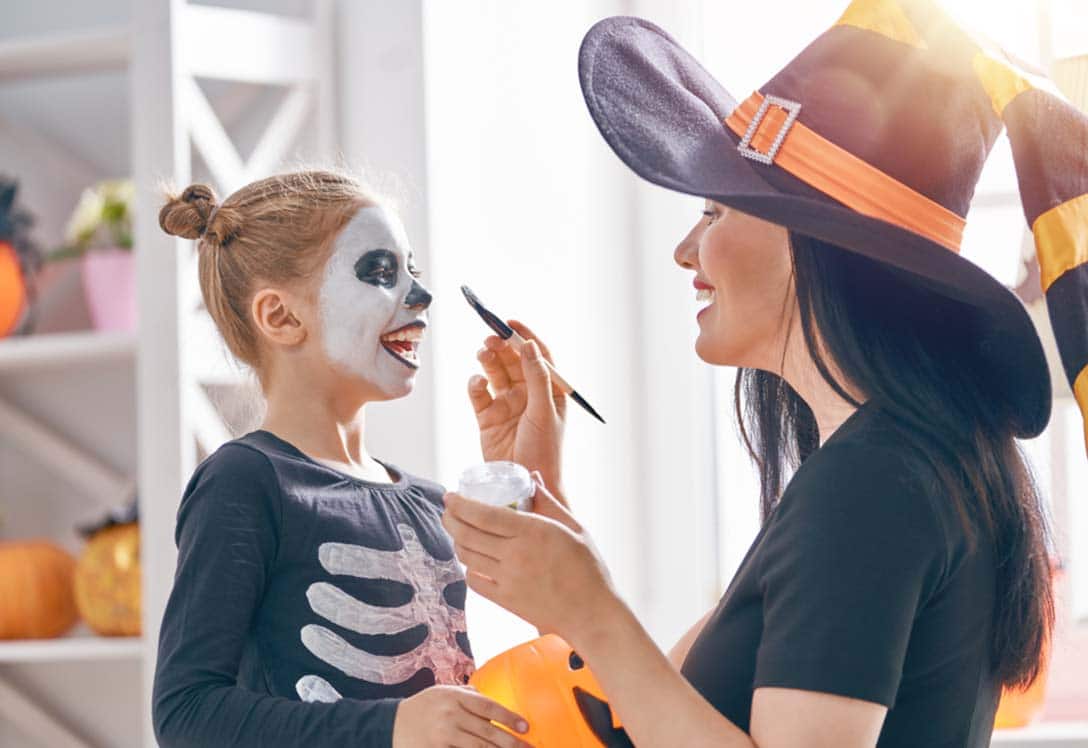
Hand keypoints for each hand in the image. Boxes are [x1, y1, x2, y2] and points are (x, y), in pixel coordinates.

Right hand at [392, 685, 530, 747]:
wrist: (390, 725)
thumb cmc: (422, 707)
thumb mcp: (441, 692)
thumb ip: (465, 694)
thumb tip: (488, 696)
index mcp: (454, 697)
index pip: (488, 706)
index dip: (508, 717)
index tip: (525, 726)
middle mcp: (450, 715)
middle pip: (487, 731)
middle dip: (511, 742)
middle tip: (529, 747)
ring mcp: (442, 735)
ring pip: (478, 747)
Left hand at [442, 477, 618, 644]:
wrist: (591, 614)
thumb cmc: (588, 568)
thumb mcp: (573, 528)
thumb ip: (549, 501)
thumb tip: (533, 476)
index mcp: (532, 531)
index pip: (484, 514)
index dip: (460, 504)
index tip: (450, 496)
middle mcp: (515, 555)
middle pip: (467, 534)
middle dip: (450, 519)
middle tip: (447, 511)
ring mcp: (508, 580)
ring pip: (467, 556)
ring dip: (457, 542)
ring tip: (457, 532)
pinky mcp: (505, 601)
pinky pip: (475, 581)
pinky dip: (469, 568)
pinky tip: (474, 561)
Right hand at [468, 321, 565, 493]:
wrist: (524, 484)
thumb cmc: (544, 450)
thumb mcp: (544, 411)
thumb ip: (537, 377)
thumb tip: (529, 344)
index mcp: (549, 390)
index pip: (538, 355)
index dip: (524, 335)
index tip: (509, 322)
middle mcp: (528, 394)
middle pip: (513, 360)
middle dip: (502, 346)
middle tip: (490, 337)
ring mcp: (507, 405)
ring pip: (494, 372)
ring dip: (488, 360)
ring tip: (482, 353)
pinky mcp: (487, 417)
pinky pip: (479, 393)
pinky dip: (475, 384)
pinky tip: (477, 383)